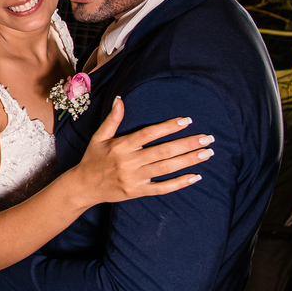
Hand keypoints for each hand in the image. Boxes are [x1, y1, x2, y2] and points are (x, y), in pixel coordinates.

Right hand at [71, 96, 211, 204]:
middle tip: (208, 138)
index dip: (169, 127)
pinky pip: (162, 188)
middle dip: (187, 144)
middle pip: (163, 151)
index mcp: (120, 146)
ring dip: (189, 160)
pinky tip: (195, 177)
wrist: (83, 187)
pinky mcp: (137, 192)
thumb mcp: (99, 137)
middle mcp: (129, 162)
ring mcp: (134, 178)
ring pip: (166, 168)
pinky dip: (179, 183)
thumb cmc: (93, 159)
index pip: (149, 134)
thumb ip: (112, 119)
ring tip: (207, 153)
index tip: (187, 121)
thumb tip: (120, 99)